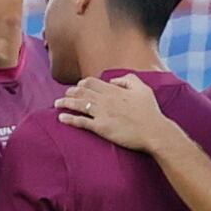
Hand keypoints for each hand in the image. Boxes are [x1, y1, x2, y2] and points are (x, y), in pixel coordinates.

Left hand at [56, 70, 171, 154]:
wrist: (154, 131)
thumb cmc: (150, 111)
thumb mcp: (143, 88)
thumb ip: (128, 79)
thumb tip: (113, 80)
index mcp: (114, 90)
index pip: (91, 82)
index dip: (82, 83)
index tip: (78, 86)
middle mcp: (105, 99)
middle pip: (81, 91)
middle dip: (70, 91)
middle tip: (65, 94)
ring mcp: (102, 113)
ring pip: (78, 104)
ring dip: (65, 103)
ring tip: (57, 103)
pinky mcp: (100, 128)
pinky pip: (81, 121)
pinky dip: (69, 119)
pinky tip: (61, 118)